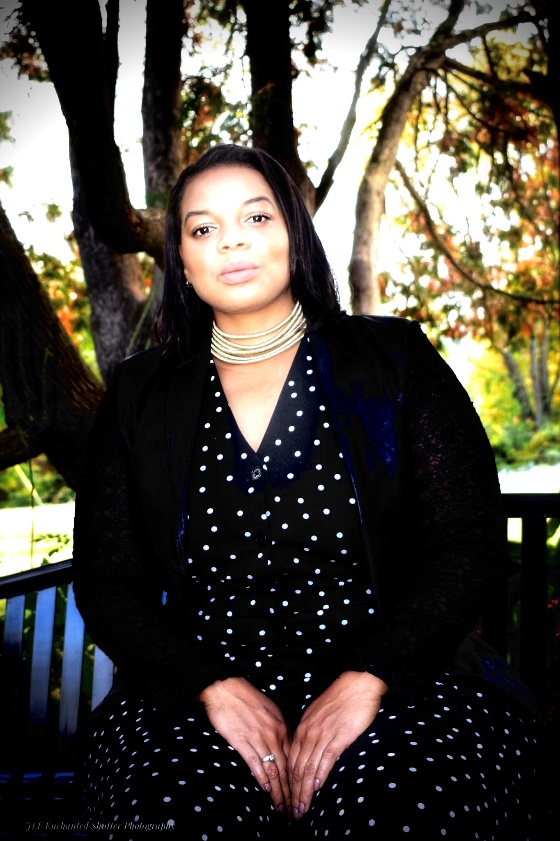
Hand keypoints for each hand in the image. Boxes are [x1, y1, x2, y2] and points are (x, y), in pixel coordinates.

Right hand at [198, 677, 292, 812]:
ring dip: (279, 792)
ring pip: (273, 770)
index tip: (302, 793)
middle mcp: (274, 734)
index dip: (299, 779)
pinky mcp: (242, 741)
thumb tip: (283, 746)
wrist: (226, 688)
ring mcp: (258, 738)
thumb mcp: (269, 710)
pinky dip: (262, 779)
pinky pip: (256, 763)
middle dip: (292, 791)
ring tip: (284, 808)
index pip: (294, 758)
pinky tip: (267, 791)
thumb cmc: (246, 697)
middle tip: (296, 809)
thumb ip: (277, 729)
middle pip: (287, 768)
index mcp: (282, 726)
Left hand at [288, 671, 387, 818]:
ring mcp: (323, 734)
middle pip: (295, 768)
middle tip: (292, 813)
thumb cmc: (340, 699)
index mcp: (302, 728)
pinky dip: (320, 775)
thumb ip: (311, 733)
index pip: (290, 761)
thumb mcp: (318, 715)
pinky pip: (326, 759)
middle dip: (292, 793)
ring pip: (308, 768)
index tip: (287, 800)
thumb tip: (309, 752)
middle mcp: (308, 732)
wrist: (357, 684)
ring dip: (304, 791)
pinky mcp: (339, 736)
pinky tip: (317, 788)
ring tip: (302, 809)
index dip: (287, 783)